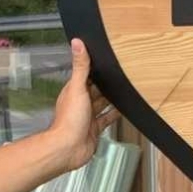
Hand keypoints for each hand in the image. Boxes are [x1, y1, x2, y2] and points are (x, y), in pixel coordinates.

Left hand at [46, 39, 117, 172]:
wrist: (68, 148)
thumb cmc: (69, 120)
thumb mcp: (77, 88)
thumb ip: (80, 66)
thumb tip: (77, 43)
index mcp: (74, 91)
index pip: (86, 76)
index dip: (95, 69)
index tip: (105, 60)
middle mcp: (81, 103)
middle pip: (96, 90)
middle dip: (106, 84)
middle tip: (119, 74)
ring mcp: (88, 117)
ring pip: (102, 104)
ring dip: (111, 98)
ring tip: (124, 89)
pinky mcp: (95, 129)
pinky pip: (107, 119)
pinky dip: (114, 114)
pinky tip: (122, 110)